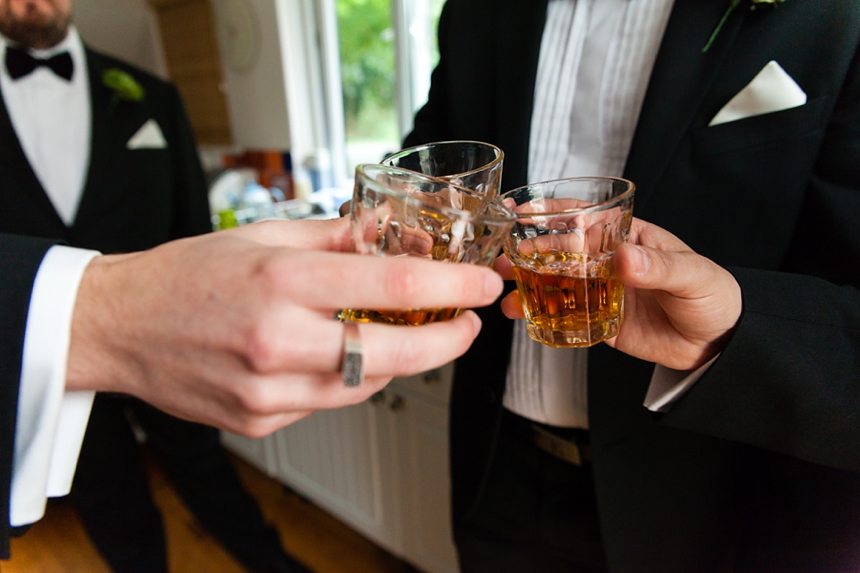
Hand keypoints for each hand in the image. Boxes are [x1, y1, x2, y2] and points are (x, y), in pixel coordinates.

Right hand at [67, 218, 503, 436]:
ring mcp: (268, 389)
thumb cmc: (186, 274)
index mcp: (281, 280)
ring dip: (400, 360)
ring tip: (410, 333)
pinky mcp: (260, 420)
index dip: (450, 285)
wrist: (120, 326)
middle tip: (467, 326)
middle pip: (394, 351)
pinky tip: (345, 355)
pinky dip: (351, 378)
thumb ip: (332, 238)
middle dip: (446, 340)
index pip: (391, 283)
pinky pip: (330, 402)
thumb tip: (386, 232)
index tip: (481, 285)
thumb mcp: (261, 236)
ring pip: (367, 384)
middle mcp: (277, 339)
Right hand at [497, 218, 741, 370]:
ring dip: (527, 284)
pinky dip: (541, 315)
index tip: (522, 211)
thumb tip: (625, 257)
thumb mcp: (691, 275)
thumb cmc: (713, 297)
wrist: (719, 345)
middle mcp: (609, 261)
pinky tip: (523, 315)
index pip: (586, 216)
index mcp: (629, 237)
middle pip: (560, 250)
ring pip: (556, 283)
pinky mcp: (600, 319)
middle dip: (528, 252)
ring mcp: (602, 290)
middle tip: (503, 258)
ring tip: (504, 292)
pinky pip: (565, 315)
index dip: (553, 211)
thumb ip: (657, 266)